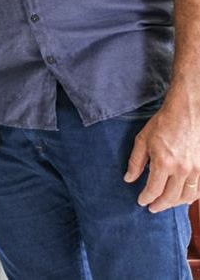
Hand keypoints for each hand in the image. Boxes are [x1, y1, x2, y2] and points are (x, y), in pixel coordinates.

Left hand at [124, 97, 199, 211]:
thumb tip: (129, 179)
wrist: (188, 112)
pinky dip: (191, 197)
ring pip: (187, 196)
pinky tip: (183, 197)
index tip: (141, 202)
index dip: (146, 198)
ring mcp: (197, 169)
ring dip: (176, 203)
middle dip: (160, 205)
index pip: (154, 190)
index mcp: (164, 163)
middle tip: (153, 208)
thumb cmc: (163, 124)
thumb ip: (135, 162)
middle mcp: (182, 169)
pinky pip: (199, 190)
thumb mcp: (143, 140)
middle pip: (171, 197)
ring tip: (167, 204)